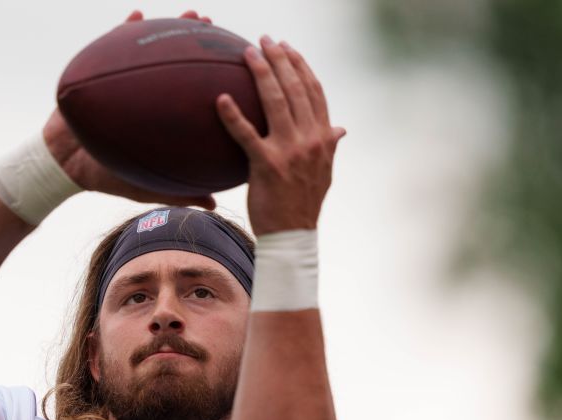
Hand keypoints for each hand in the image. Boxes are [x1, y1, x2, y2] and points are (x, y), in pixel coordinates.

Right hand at [42, 10, 217, 210]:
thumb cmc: (107, 174)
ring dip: (174, 29)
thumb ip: (179, 193)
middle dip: (203, 46)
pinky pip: (115, 44)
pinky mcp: (102, 74)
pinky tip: (138, 14)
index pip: (197, 97)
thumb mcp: (147, 186)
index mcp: (164, 120)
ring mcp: (129, 83)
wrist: (67, 166)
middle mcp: (151, 97)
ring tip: (193, 15)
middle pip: (183, 66)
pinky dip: (126, 28)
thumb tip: (215, 203)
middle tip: (219, 31)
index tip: (241, 70)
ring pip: (155, 49)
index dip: (219, 83)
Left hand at [216, 36, 345, 234]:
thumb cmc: (303, 204)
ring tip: (246, 54)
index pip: (315, 92)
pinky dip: (233, 114)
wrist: (292, 236)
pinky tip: (220, 98)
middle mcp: (310, 140)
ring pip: (275, 101)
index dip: (301, 66)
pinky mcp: (266, 165)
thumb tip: (341, 129)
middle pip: (295, 89)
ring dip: (261, 73)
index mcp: (324, 138)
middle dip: (280, 59)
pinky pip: (246, 134)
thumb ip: (330, 146)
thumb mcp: (324, 172)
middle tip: (264, 41)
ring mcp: (289, 151)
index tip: (288, 48)